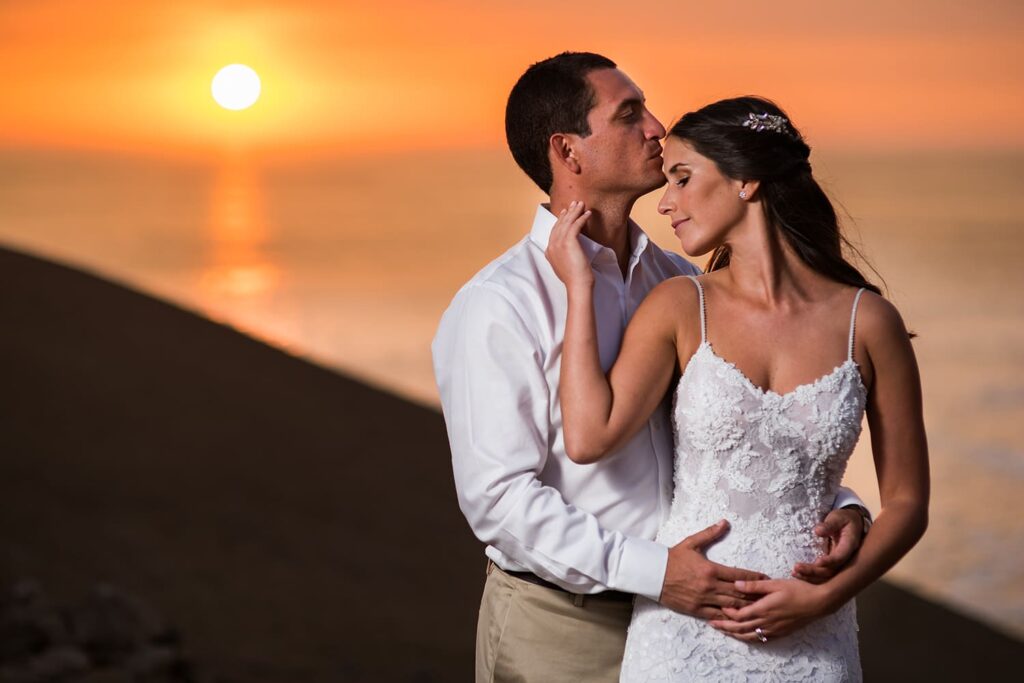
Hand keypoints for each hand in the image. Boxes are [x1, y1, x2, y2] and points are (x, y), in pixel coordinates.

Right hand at [544, 201, 593, 288]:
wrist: (577, 285)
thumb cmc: (574, 279)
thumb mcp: (564, 266)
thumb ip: (562, 256)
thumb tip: (568, 251)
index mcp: (549, 251)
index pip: (554, 231)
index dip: (560, 220)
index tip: (565, 212)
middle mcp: (552, 246)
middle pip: (559, 224)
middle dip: (567, 212)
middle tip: (574, 203)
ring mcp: (558, 243)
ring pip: (567, 222)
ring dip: (575, 211)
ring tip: (581, 204)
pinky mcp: (568, 242)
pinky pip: (575, 225)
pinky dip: (581, 218)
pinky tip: (587, 213)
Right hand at [659, 520, 768, 619]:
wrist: (653, 573)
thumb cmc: (673, 558)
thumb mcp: (691, 543)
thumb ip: (710, 533)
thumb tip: (724, 522)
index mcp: (711, 569)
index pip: (739, 575)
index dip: (755, 577)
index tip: (766, 578)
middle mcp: (710, 586)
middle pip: (738, 593)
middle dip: (755, 595)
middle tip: (768, 596)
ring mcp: (703, 599)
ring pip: (730, 606)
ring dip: (745, 608)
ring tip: (759, 609)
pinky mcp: (696, 609)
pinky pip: (716, 615)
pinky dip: (728, 618)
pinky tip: (738, 619)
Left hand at [710, 578, 836, 641]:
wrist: (818, 603)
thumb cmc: (797, 590)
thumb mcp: (775, 584)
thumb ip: (754, 585)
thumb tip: (736, 584)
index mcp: (764, 609)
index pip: (740, 615)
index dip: (727, 613)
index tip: (718, 608)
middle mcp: (767, 622)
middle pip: (741, 628)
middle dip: (725, 626)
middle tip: (712, 624)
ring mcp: (774, 630)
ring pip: (750, 636)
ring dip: (735, 634)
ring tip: (724, 631)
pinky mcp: (780, 633)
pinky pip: (761, 639)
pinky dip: (749, 638)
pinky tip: (744, 636)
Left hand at [791, 507, 863, 582]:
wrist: (850, 523)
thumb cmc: (844, 519)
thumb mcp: (838, 517)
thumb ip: (830, 524)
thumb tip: (818, 531)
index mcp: (850, 545)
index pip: (841, 557)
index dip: (830, 561)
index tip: (817, 562)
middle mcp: (845, 558)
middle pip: (831, 571)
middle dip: (814, 571)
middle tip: (797, 567)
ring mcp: (838, 563)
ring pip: (826, 575)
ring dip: (810, 576)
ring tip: (794, 573)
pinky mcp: (830, 564)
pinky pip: (821, 572)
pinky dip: (810, 575)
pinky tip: (797, 573)